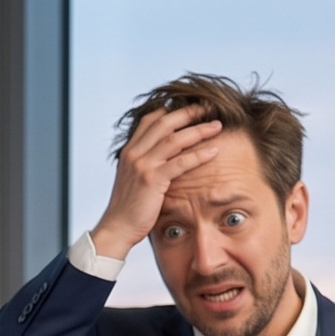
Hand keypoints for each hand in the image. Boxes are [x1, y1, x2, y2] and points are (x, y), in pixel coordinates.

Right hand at [91, 106, 223, 260]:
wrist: (117, 228)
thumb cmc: (129, 207)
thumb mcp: (133, 178)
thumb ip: (146, 163)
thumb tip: (165, 157)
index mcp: (130, 150)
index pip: (150, 119)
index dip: (171, 110)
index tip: (190, 108)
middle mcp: (134, 153)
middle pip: (165, 122)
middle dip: (189, 113)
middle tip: (208, 108)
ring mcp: (142, 166)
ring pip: (175, 139)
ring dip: (199, 130)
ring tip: (217, 126)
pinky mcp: (152, 180)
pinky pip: (180, 162)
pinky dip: (199, 155)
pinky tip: (214, 151)